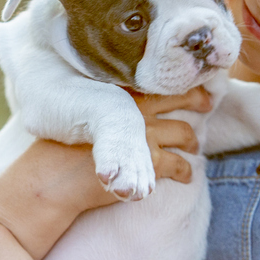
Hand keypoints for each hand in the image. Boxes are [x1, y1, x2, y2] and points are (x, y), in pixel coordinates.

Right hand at [0, 86, 212, 259]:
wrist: (51, 180)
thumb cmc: (59, 151)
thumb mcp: (79, 116)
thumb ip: (103, 107)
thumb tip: (119, 107)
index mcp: (117, 93)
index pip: (157, 80)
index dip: (179, 80)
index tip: (191, 81)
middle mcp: (134, 108)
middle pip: (181, 99)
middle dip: (199, 101)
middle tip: (207, 104)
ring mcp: (144, 135)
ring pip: (185, 132)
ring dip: (192, 141)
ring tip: (194, 147)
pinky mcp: (149, 163)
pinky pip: (180, 166)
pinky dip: (185, 171)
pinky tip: (184, 176)